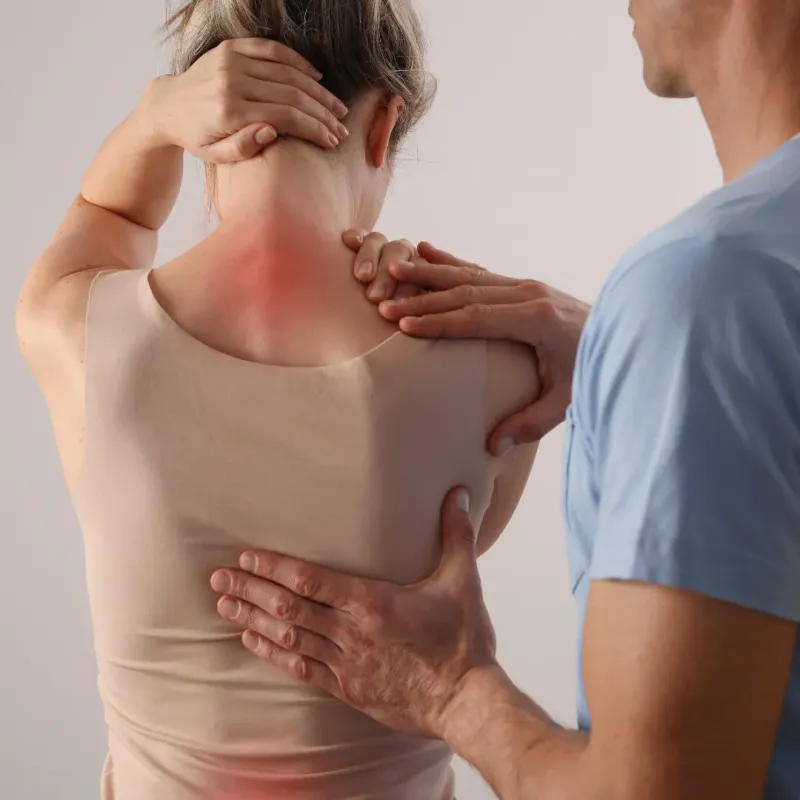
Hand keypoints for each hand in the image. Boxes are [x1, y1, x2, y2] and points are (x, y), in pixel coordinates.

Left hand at [143, 38, 348, 162]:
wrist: (167, 106)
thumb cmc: (196, 137)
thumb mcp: (216, 155)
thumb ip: (244, 147)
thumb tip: (273, 131)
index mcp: (229, 111)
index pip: (286, 117)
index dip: (314, 129)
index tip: (332, 141)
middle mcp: (231, 82)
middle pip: (292, 94)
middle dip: (322, 113)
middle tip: (341, 128)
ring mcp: (231, 61)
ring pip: (287, 73)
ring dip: (317, 91)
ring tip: (336, 108)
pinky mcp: (231, 48)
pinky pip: (272, 50)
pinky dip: (297, 62)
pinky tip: (316, 78)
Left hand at [210, 489, 497, 739]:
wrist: (465, 700)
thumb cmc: (463, 639)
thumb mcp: (463, 580)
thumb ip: (457, 534)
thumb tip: (461, 494)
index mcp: (371, 602)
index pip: (310, 580)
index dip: (274, 567)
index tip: (247, 557)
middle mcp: (349, 632)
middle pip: (288, 608)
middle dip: (250, 590)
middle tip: (218, 578)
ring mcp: (344, 662)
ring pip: (287, 638)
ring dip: (252, 619)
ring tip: (224, 605)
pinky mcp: (346, 688)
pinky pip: (300, 668)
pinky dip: (272, 654)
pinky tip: (251, 641)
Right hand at [346, 235, 590, 446]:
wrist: (630, 334)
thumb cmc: (596, 369)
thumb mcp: (568, 402)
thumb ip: (529, 424)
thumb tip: (491, 448)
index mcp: (536, 319)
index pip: (476, 318)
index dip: (438, 322)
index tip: (403, 326)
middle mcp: (530, 294)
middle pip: (466, 293)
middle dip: (423, 300)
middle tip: (387, 306)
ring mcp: (527, 285)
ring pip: (469, 276)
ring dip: (430, 273)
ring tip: (395, 268)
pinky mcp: (525, 285)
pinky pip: (481, 270)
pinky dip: (451, 261)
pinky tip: (426, 250)